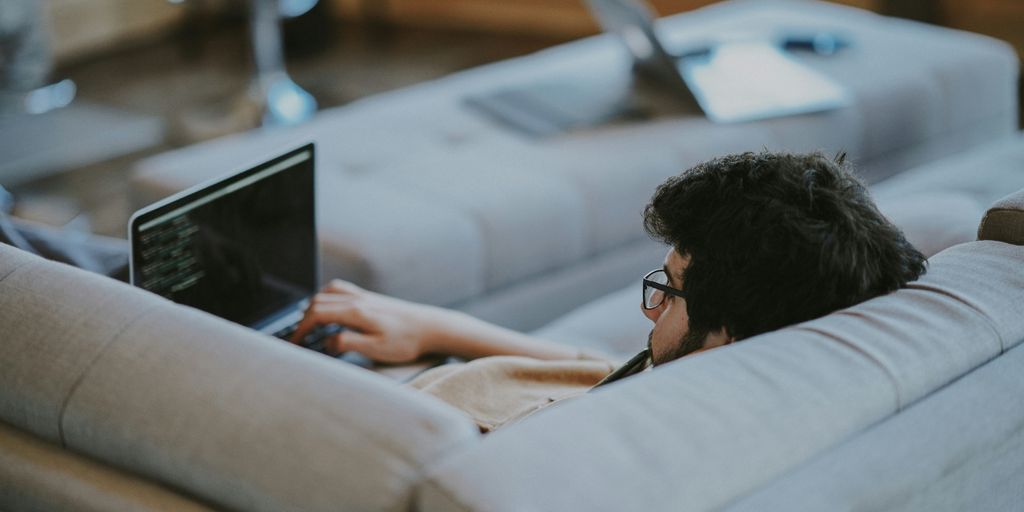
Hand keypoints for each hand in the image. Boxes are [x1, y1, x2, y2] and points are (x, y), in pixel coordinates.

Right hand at [289, 280, 445, 363]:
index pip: (317, 314)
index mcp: (356, 312)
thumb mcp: (377, 349)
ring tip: (308, 324)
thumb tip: (327, 340)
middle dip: (302, 319)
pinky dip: (327, 297)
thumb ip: (349, 343)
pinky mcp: (371, 298)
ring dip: (313, 306)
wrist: (431, 327)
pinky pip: (341, 290)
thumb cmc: (406, 341)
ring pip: (328, 293)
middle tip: (297, 339)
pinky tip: (330, 309)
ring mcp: (364, 296)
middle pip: (318, 301)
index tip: (293, 345)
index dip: (300, 329)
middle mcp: (358, 300)